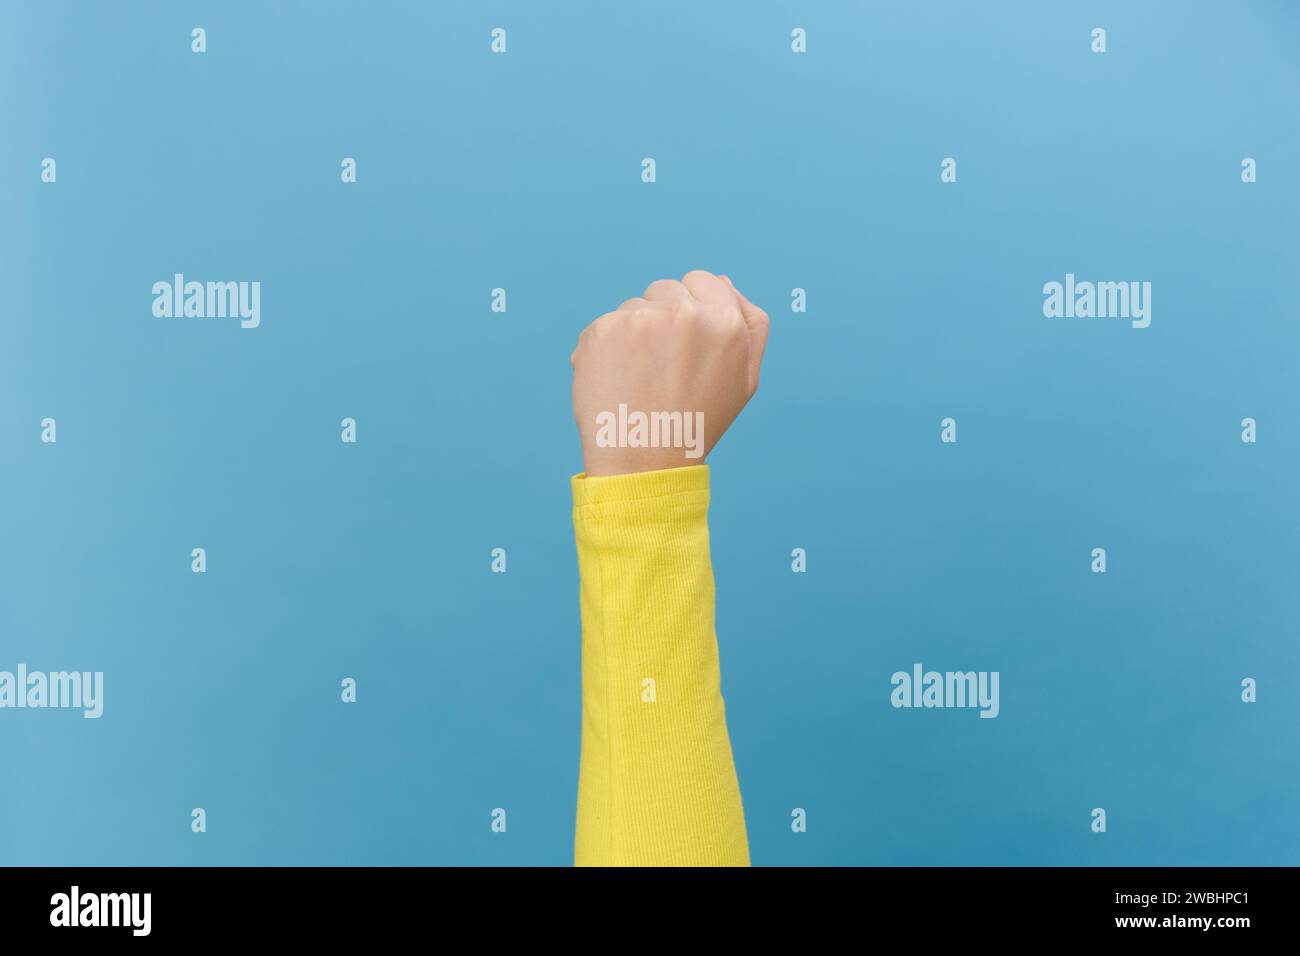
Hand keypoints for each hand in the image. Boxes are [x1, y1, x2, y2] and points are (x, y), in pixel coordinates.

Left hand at [571, 270, 768, 476]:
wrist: (644, 462)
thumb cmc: (697, 423)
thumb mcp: (745, 378)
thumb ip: (750, 324)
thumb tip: (724, 281)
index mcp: (726, 322)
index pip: (703, 281)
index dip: (694, 310)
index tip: (685, 343)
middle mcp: (685, 313)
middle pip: (667, 290)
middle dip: (664, 320)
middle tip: (664, 368)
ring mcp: (640, 319)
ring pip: (634, 307)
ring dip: (634, 334)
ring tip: (641, 378)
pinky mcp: (602, 330)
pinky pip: (605, 325)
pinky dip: (607, 348)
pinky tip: (618, 381)